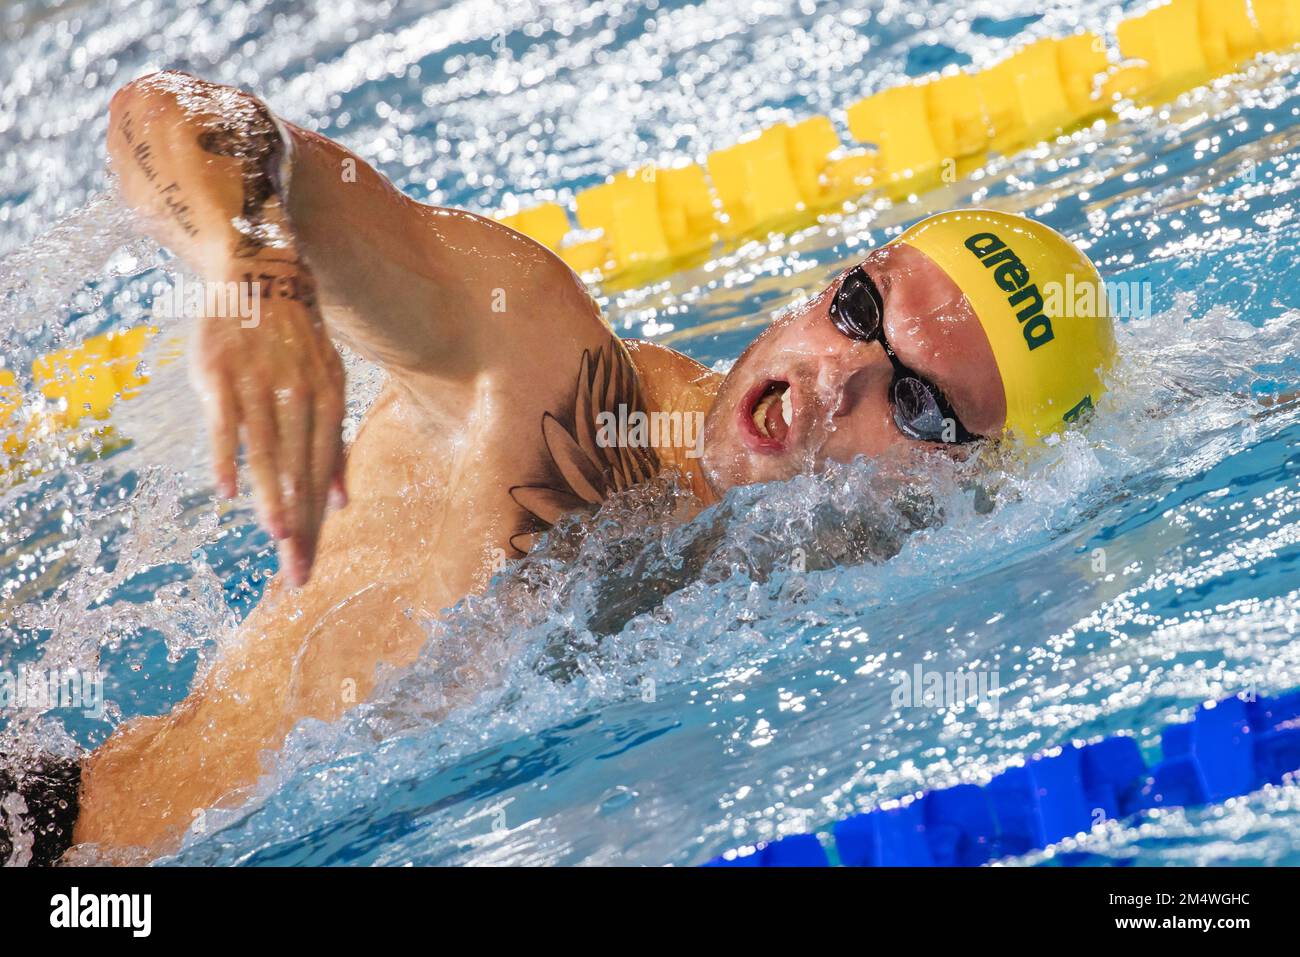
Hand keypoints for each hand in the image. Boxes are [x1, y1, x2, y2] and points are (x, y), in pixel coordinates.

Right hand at [191, 261, 345, 585]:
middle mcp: (299, 398)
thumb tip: (342, 502)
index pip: (323, 476)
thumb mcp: (328, 383)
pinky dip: (227, 456)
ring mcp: (260, 385)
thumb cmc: (296, 340)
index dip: (316, 525)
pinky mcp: (221, 374)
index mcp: (329, 402)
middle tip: (296, 574)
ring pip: (269, 452)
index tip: (310, 567)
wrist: (261, 272)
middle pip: (300, 473)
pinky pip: (226, 423)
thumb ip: (333, 443)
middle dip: (299, 527)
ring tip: (277, 538)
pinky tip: (228, 490)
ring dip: (274, 496)